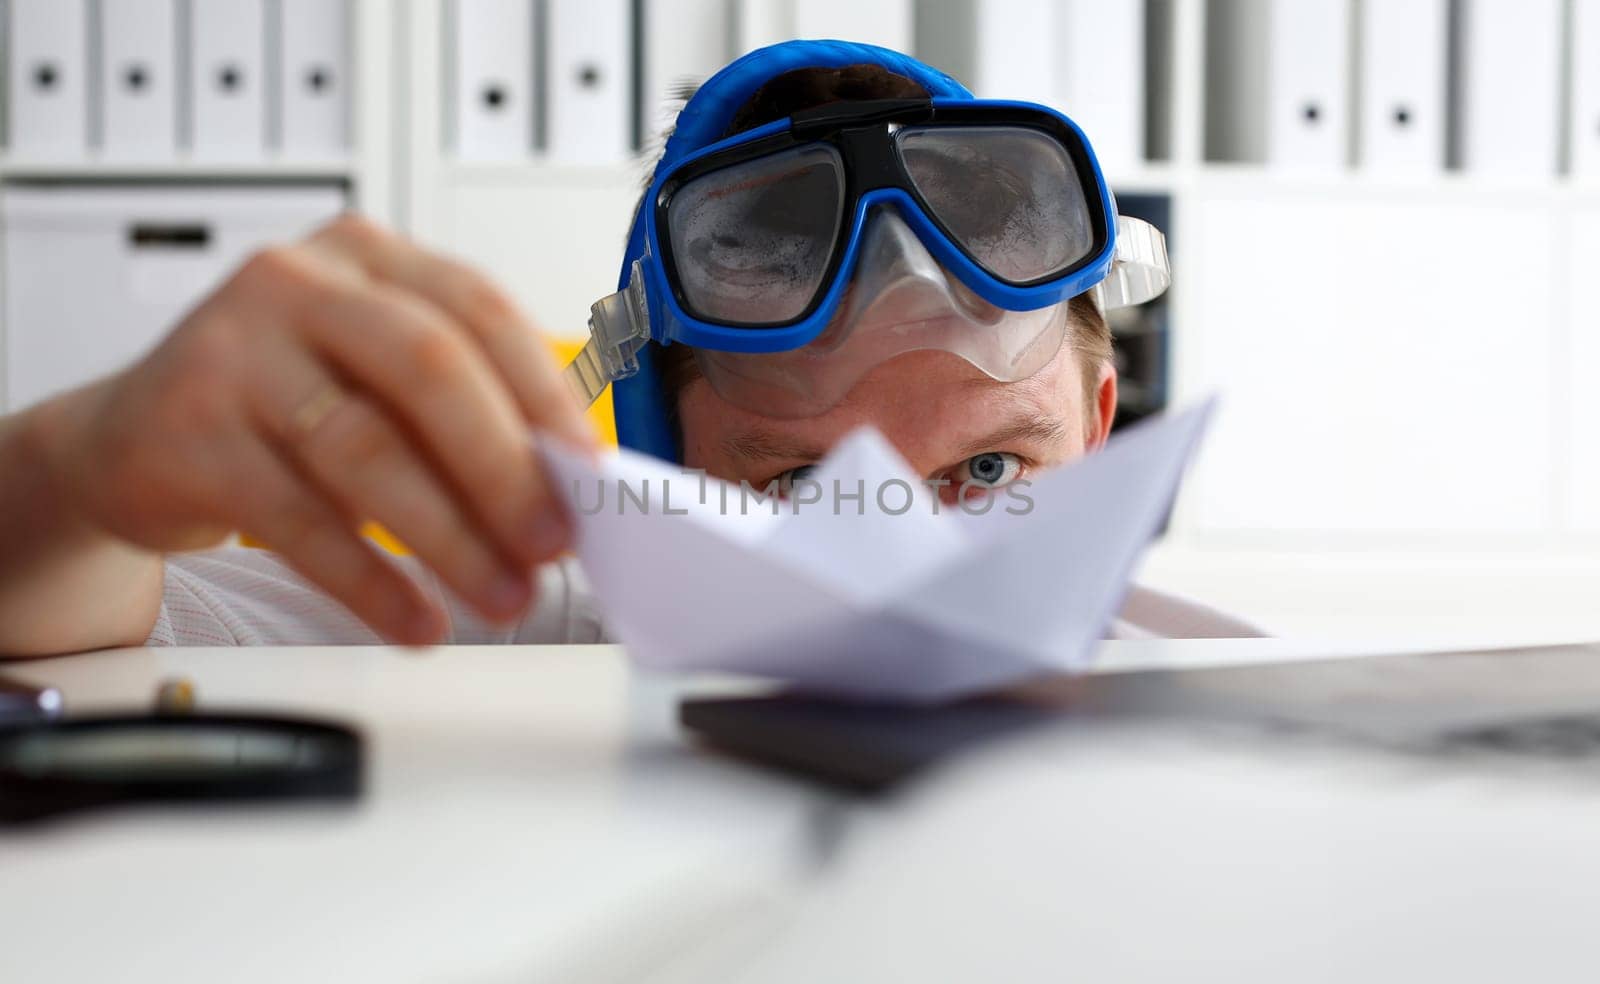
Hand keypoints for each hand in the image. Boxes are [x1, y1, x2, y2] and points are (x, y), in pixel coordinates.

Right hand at [30, 214, 597, 642]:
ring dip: (451, 540)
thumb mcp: (371, 375)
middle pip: (428, 370)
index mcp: (367, 258)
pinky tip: (416, 619)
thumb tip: (563, 486)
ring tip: (502, 596)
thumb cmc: (279, 404)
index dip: (545, 396)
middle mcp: (299, 286)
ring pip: (367, 450)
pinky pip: (300, 521)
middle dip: (505, 468)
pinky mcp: (190, 434)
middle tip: (553, 542)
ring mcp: (236, 354)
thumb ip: (459, 408)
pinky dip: (370, 583)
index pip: (480, 309)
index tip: (591, 472)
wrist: (127, 438)